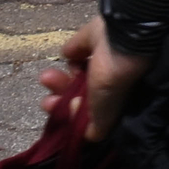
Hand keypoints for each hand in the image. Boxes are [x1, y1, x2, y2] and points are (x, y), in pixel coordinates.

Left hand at [44, 17, 150, 142]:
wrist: (121, 42)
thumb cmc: (114, 82)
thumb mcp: (104, 115)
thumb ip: (92, 129)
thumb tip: (81, 125)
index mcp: (112, 99)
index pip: (88, 111)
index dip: (71, 115)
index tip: (62, 113)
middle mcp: (105, 82)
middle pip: (76, 94)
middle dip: (60, 99)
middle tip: (47, 101)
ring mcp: (97, 60)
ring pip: (72, 75)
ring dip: (58, 80)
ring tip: (47, 77)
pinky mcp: (88, 40)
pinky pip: (72, 52)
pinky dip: (70, 55)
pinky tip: (72, 57)